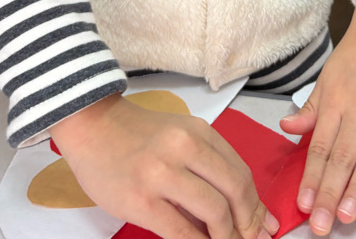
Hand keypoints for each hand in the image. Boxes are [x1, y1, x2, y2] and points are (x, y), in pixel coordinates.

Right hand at [50, 94, 277, 238]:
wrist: (92, 126)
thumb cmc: (137, 135)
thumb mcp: (179, 134)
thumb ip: (207, 163)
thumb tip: (243, 206)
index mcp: (198, 131)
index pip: (240, 172)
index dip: (255, 204)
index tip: (263, 225)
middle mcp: (184, 148)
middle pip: (235, 190)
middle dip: (248, 223)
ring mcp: (162, 174)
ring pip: (214, 212)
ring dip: (226, 237)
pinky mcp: (141, 200)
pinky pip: (181, 232)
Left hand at [281, 0, 355, 232]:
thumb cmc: (355, 54)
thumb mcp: (326, 77)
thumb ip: (310, 108)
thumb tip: (286, 129)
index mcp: (336, 99)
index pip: (321, 146)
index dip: (312, 177)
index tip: (304, 205)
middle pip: (343, 157)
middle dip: (331, 194)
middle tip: (322, 225)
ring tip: (347, 217)